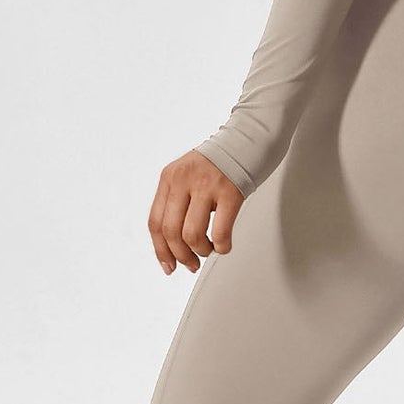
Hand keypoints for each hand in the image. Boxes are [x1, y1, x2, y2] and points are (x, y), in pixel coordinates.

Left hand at [148, 150, 244, 274]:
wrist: (248, 138)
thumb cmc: (221, 161)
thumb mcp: (188, 175)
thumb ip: (178, 200)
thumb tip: (175, 240)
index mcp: (169, 178)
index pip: (156, 222)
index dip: (160, 250)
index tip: (168, 265)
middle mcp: (184, 180)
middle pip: (171, 231)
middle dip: (180, 255)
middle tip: (191, 263)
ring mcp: (207, 185)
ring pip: (192, 234)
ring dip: (201, 251)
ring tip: (209, 249)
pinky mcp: (230, 192)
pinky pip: (220, 232)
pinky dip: (221, 246)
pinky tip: (224, 245)